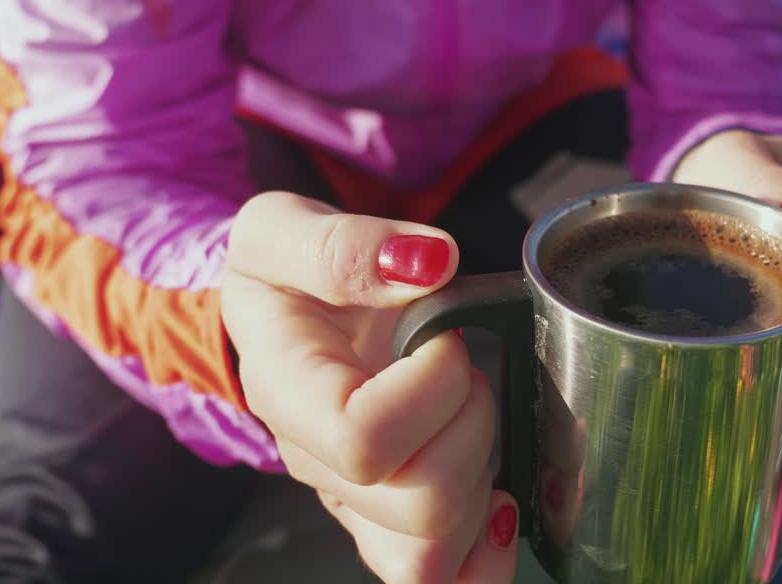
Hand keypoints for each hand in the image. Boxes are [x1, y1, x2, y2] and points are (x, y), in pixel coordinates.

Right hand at [222, 192, 517, 582]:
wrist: (280, 314)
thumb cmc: (281, 277)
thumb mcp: (284, 231)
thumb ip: (345, 245)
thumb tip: (430, 263)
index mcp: (290, 392)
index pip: (364, 438)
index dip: (434, 386)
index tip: (443, 335)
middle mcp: (319, 465)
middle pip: (421, 504)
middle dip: (475, 422)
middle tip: (465, 366)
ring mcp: (357, 501)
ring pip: (434, 554)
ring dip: (483, 478)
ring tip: (471, 414)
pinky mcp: (390, 519)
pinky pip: (439, 577)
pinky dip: (487, 555)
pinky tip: (500, 498)